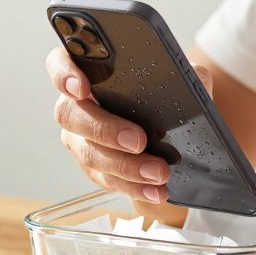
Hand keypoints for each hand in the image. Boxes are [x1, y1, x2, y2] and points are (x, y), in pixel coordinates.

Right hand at [46, 46, 212, 203]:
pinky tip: (156, 191)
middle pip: (71, 115)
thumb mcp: (178, 77)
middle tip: (137, 140)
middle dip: (104, 129)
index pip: (60, 64)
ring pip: (89, 154)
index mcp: (86, 70)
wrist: (172, 127)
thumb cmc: (164, 93)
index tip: (82, 88)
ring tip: (158, 172)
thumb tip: (195, 76)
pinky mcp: (94, 168)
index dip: (64, 75)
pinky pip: (107, 180)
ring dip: (125, 166)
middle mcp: (74, 105)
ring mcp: (79, 139)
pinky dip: (134, 187)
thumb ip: (183, 72)